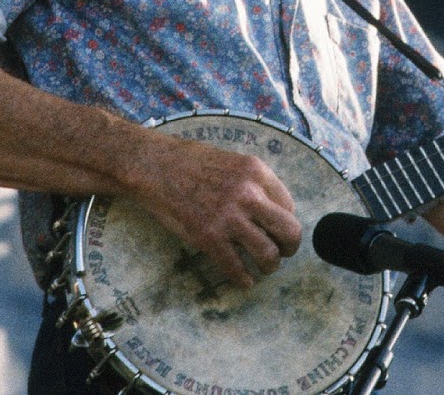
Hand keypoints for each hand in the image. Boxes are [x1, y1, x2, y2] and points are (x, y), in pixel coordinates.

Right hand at [128, 133, 302, 287]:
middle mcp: (248, 194)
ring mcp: (228, 217)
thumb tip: (272, 210)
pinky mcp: (208, 237)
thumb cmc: (190, 162)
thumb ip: (253, 183)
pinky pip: (235, 267)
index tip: (276, 229)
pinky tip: (245, 281)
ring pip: (268, 254)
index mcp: (256, 171)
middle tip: (284, 253)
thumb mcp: (232, 161)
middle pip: (289, 231)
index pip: (289, 205)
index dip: (284, 221)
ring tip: (265, 267)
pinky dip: (243, 279)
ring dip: (270, 265)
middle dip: (290, 247)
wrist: (154, 167)